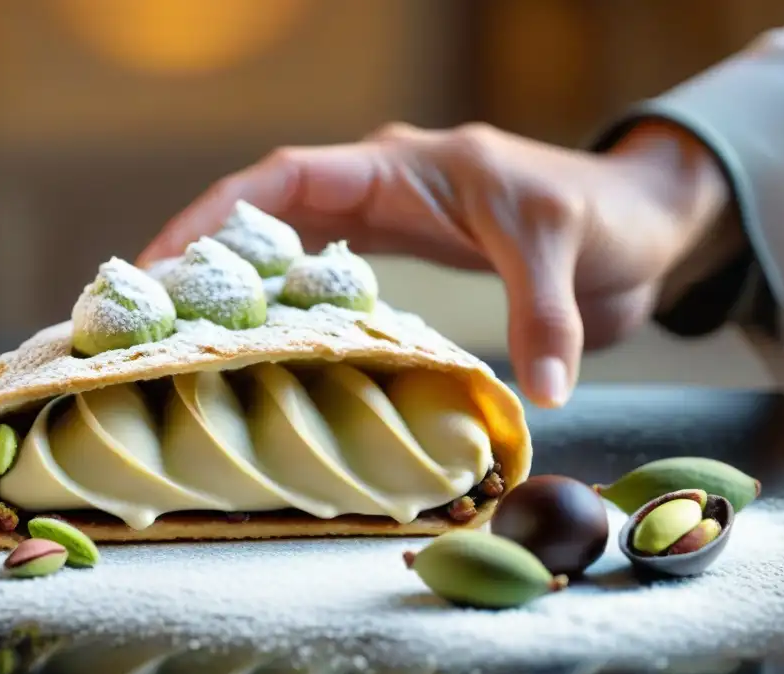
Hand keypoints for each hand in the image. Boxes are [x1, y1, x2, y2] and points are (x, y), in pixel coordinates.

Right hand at [137, 120, 731, 407]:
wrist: (635, 226)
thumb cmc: (597, 216)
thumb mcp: (562, 249)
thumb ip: (547, 317)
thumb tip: (542, 395)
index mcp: (400, 167)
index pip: (289, 177)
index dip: (220, 213)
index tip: (163, 260)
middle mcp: (379, 191)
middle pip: (268, 214)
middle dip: (207, 256)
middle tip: (148, 313)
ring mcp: (387, 227)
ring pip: (290, 248)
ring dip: (240, 286)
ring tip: (183, 337)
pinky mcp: (402, 263)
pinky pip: (326, 279)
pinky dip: (289, 306)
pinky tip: (261, 348)